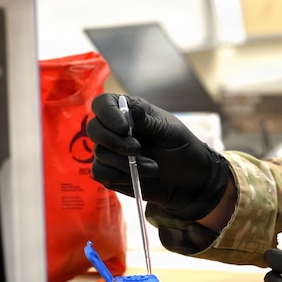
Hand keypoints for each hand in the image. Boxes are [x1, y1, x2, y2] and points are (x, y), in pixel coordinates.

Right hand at [87, 93, 230, 220]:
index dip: (107, 114)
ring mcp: (110, 152)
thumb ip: (149, 121)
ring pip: (100, 154)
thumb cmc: (180, 146)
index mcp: (127, 111)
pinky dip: (118, 176)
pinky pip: (99, 173)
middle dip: (114, 141)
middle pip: (94, 129)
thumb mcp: (169, 130)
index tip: (124, 127)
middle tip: (137, 149)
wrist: (188, 177)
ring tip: (152, 168)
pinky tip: (136, 177)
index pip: (102, 104)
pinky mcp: (110, 173)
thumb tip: (131, 108)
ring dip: (125, 162)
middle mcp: (114, 130)